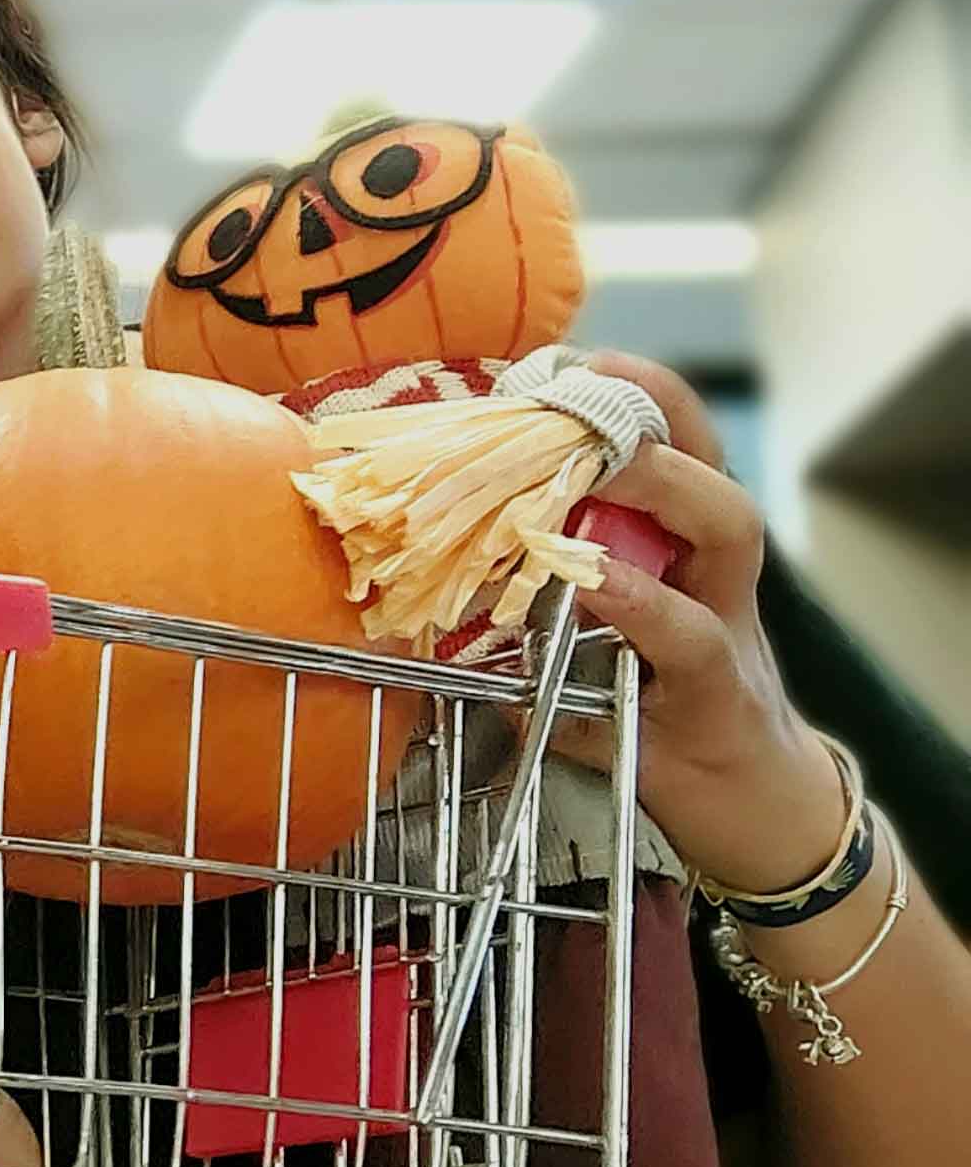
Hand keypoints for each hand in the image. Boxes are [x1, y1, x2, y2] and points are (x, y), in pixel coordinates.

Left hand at [561, 350, 843, 894]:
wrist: (751, 808)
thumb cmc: (652, 706)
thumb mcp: (586, 631)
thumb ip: (523, 591)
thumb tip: (415, 559)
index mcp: (678, 541)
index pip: (673, 438)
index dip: (627, 389)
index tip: (560, 358)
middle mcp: (713, 568)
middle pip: (708, 458)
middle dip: (651, 413)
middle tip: (580, 389)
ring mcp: (728, 625)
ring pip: (727, 527)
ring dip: (661, 485)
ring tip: (598, 465)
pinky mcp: (719, 696)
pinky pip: (687, 637)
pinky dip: (639, 605)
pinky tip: (593, 582)